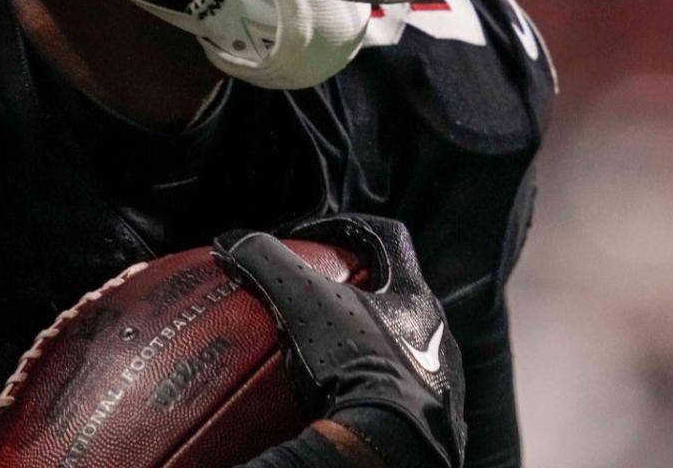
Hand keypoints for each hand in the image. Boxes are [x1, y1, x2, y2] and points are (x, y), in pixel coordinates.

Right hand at [214, 214, 465, 467]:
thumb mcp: (301, 303)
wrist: (391, 445)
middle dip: (357, 293)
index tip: (313, 237)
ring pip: (404, 347)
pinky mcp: (436, 423)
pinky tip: (343, 403)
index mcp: (414, 295)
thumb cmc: (355, 364)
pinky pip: (402, 396)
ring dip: (368, 344)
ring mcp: (441, 381)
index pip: (387, 236)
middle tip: (315, 300)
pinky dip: (373, 391)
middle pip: (397, 295)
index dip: (348, 227)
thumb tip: (231, 241)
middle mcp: (437, 334)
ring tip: (326, 357)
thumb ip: (266, 262)